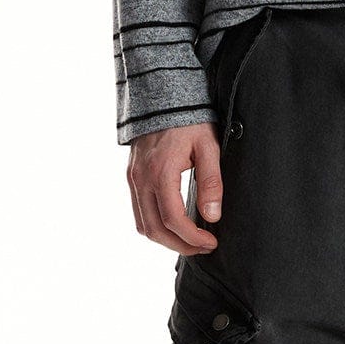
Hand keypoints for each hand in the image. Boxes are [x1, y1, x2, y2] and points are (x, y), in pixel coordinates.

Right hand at [127, 120, 225, 253]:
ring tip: (189, 240)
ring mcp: (133, 179)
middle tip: (202, 247)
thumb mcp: (208, 145)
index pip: (173, 220)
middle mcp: (141, 179)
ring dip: (165, 239)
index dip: (192, 238)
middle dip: (179, 245)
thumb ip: (211, 181)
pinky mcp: (131, 176)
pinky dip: (154, 225)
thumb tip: (212, 216)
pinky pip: (138, 211)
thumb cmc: (189, 119)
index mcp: (161, 172)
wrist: (164, 96)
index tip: (210, 243)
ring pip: (143, 225)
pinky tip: (172, 224)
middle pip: (155, 230)